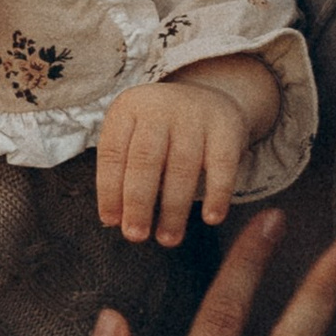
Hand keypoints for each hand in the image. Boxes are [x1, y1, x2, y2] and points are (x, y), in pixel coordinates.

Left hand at [95, 54, 278, 243]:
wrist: (209, 96)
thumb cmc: (161, 131)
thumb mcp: (133, 135)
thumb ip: (122, 171)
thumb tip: (115, 220)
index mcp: (128, 109)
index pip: (113, 153)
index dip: (109, 190)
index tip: (112, 222)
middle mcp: (159, 108)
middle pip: (145, 160)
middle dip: (138, 203)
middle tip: (136, 236)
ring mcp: (194, 116)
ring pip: (182, 167)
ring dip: (174, 209)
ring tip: (168, 239)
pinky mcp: (226, 127)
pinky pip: (222, 166)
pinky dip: (217, 194)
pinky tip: (210, 219)